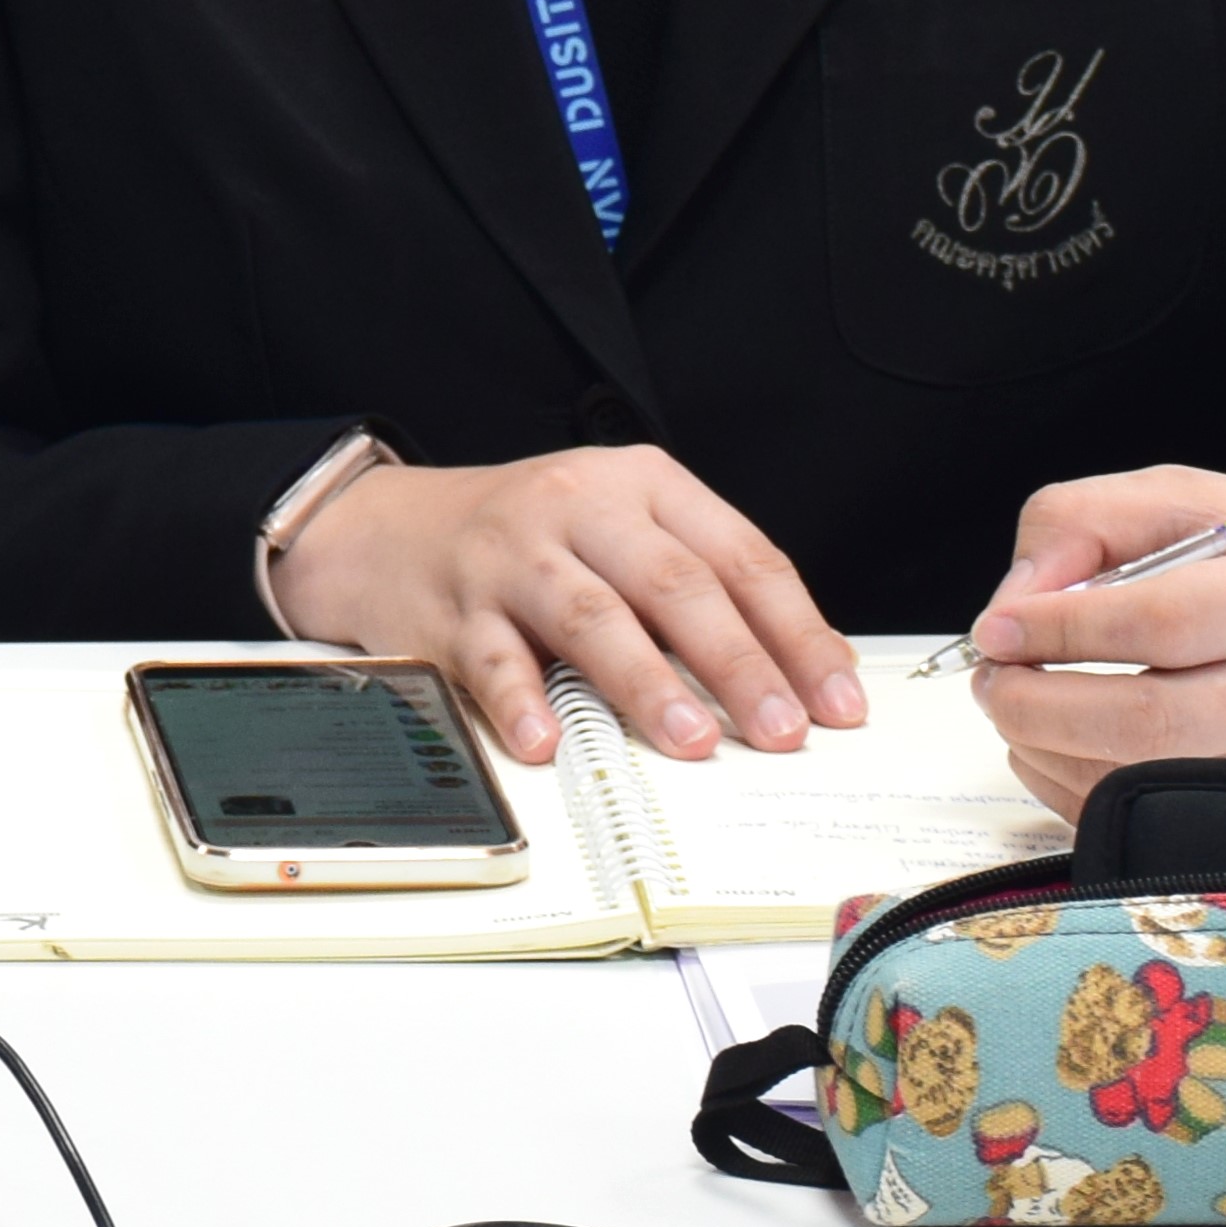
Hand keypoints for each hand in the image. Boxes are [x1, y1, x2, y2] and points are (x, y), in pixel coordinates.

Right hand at [269, 445, 863, 768]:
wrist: (388, 528)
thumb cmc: (532, 538)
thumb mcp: (622, 530)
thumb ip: (701, 587)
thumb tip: (801, 678)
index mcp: (641, 483)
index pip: (740, 556)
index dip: (797, 632)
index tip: (837, 700)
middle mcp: (578, 506)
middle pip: (674, 585)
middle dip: (738, 664)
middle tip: (782, 730)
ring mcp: (512, 556)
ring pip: (591, 616)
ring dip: (646, 683)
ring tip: (689, 741)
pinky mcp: (454, 607)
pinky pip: (493, 658)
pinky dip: (522, 702)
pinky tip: (549, 742)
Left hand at [964, 465, 1225, 816]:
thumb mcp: (1179, 500)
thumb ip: (1083, 521)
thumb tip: (1017, 601)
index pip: (1165, 621)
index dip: (1064, 628)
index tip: (997, 627)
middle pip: (1153, 723)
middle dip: (1041, 705)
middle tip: (991, 679)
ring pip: (1145, 786)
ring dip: (1048, 750)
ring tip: (1015, 704)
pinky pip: (1146, 825)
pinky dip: (1069, 788)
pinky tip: (1052, 744)